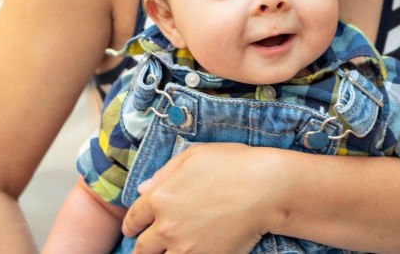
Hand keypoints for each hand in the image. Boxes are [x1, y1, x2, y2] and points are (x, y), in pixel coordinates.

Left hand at [122, 143, 282, 252]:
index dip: (132, 224)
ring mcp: (186, 248)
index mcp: (160, 198)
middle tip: (150, 246)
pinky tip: (193, 251)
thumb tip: (143, 190)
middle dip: (144, 246)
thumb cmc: (234, 165)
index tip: (134, 228)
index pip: (133, 219)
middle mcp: (167, 226)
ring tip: (173, 250)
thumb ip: (165, 173)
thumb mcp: (195, 155)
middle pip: (142, 248)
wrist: (267, 189)